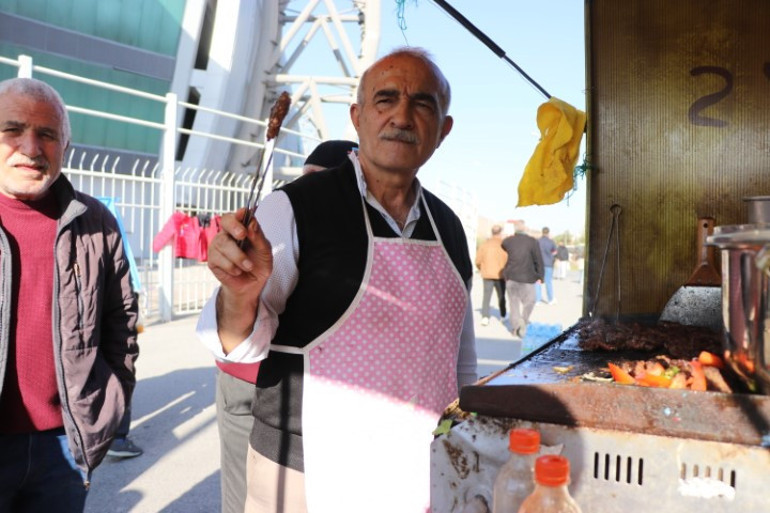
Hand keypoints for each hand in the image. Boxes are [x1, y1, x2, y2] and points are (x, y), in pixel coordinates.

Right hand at [207, 208, 272, 348]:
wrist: (252, 285)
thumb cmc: (259, 265)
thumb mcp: (265, 252)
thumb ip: (259, 238)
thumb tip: (252, 223)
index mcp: (242, 228)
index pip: (238, 215)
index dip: (240, 212)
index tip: (244, 213)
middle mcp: (228, 233)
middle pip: (226, 221)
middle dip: (234, 227)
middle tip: (242, 235)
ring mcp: (218, 245)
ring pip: (223, 243)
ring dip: (238, 257)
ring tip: (248, 266)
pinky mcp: (212, 259)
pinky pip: (219, 259)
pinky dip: (232, 267)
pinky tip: (237, 271)